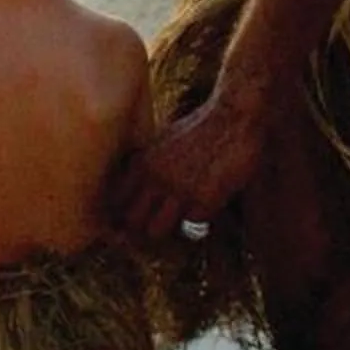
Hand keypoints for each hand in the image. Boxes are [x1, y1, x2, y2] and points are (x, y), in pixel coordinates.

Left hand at [118, 96, 269, 243]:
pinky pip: (191, 225)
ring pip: (156, 231)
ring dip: (167, 230)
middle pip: (132, 221)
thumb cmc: (201, 129)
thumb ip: (147, 165)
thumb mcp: (163, 141)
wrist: (233, 118)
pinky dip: (197, 221)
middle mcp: (155, 177)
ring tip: (179, 221)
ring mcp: (179, 190)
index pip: (116, 199)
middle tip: (156, 226)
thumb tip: (135, 191)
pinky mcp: (204, 200)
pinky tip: (205, 206)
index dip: (121, 213)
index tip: (133, 218)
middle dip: (141, 227)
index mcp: (142, 162)